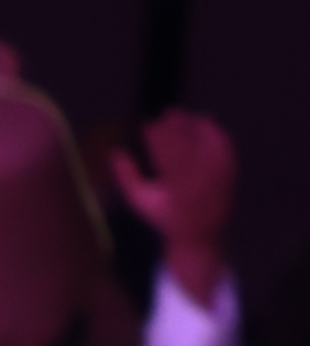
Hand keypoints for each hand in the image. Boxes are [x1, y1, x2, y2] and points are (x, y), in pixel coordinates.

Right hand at [117, 109, 238, 300]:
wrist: (201, 232)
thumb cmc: (166, 216)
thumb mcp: (140, 201)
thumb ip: (126, 176)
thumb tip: (115, 151)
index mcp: (175, 187)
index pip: (165, 153)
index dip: (156, 136)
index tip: (147, 125)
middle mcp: (199, 178)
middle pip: (187, 142)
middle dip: (176, 125)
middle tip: (166, 113)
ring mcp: (217, 172)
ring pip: (206, 140)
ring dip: (194, 124)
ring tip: (182, 115)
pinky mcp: (230, 167)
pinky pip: (222, 143)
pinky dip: (212, 130)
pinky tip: (203, 122)